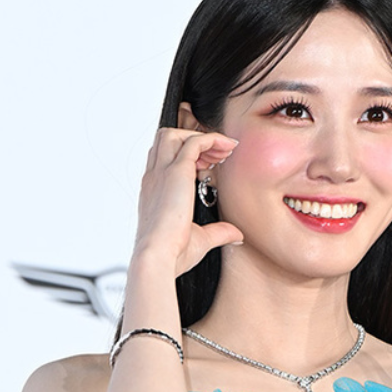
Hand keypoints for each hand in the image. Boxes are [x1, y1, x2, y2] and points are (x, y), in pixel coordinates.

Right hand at [134, 128, 242, 274]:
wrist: (158, 257)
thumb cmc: (172, 253)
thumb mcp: (200, 239)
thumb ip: (218, 232)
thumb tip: (236, 235)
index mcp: (154, 191)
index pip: (163, 158)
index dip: (187, 155)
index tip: (209, 165)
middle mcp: (155, 178)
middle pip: (166, 139)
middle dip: (192, 139)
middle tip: (217, 156)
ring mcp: (163, 172)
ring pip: (175, 134)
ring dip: (200, 136)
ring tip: (223, 150)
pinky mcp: (177, 172)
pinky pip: (195, 141)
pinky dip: (212, 139)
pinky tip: (228, 148)